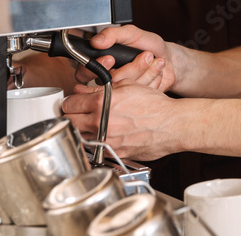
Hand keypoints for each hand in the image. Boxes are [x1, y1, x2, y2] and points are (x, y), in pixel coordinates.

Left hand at [62, 74, 177, 160]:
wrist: (172, 125)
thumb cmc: (154, 105)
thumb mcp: (127, 86)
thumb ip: (101, 89)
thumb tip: (83, 91)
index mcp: (100, 104)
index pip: (69, 104)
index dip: (70, 102)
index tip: (73, 103)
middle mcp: (99, 124)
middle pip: (69, 123)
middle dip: (70, 117)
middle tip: (77, 114)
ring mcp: (105, 141)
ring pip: (80, 138)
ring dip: (82, 131)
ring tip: (92, 125)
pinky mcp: (113, 154)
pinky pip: (96, 149)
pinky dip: (97, 142)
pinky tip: (107, 134)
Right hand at [73, 25, 176, 90]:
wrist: (170, 60)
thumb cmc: (149, 46)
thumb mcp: (132, 33)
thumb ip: (113, 34)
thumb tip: (96, 40)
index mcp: (102, 63)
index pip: (85, 71)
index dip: (98, 66)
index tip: (111, 58)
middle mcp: (109, 79)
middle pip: (107, 83)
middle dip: (129, 69)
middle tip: (144, 57)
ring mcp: (122, 92)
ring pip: (124, 89)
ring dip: (144, 70)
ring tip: (153, 59)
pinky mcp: (135, 101)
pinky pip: (139, 95)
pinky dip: (152, 79)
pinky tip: (157, 70)